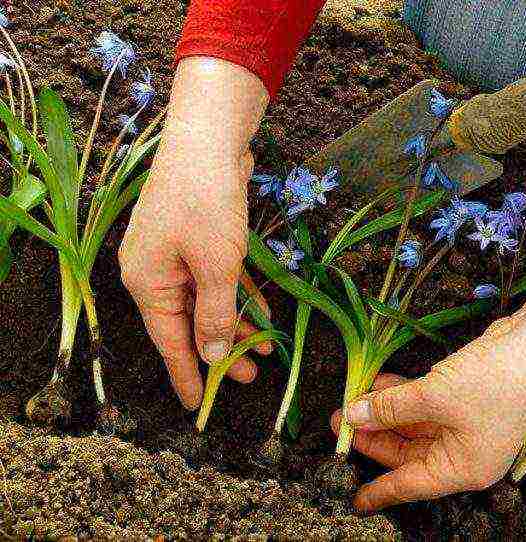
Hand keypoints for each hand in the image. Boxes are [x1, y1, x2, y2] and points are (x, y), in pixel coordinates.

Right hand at [119, 57, 269, 409]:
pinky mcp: (195, 240)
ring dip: (235, 323)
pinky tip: (262, 312)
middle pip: (189, 324)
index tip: (198, 406)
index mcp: (149, 283)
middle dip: (221, 350)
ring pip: (206, 302)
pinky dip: (237, 295)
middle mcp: (155, 272)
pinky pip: (215, 279)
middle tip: (250, 376)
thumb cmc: (208, 203)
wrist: (208, 139)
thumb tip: (214, 357)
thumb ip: (216, 315)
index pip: (169, 342)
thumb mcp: (217, 265)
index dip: (187, 375)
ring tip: (263, 350)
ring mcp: (175, 254)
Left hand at [332, 249, 525, 511]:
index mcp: (462, 468)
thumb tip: (354, 415)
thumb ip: (390, 409)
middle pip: (409, 452)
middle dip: (375, 436)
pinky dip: (404, 395)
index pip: (412, 484)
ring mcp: (466, 423)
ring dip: (386, 412)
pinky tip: (379, 383)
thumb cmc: (491, 384)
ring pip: (415, 425)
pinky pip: (425, 403)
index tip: (355, 498)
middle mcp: (465, 451)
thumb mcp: (433, 398)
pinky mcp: (465, 397)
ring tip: (353, 399)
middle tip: (342, 423)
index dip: (381, 490)